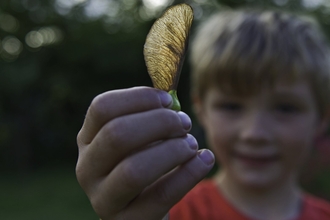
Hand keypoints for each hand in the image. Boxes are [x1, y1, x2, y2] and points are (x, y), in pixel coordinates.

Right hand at [76, 87, 214, 219]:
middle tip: (184, 122)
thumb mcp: (140, 138)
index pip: (102, 108)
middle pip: (117, 134)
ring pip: (134, 169)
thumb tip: (171, 98)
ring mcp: (103, 199)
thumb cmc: (144, 161)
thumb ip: (150, 117)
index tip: (168, 100)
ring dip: (172, 150)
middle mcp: (87, 168)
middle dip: (159, 122)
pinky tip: (205, 159)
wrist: (143, 208)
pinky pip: (161, 196)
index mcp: (88, 140)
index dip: (138, 98)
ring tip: (191, 144)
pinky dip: (189, 174)